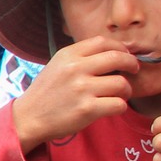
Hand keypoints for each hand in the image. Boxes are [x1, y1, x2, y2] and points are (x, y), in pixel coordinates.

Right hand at [9, 35, 137, 152]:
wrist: (27, 118)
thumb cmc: (46, 93)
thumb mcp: (56, 66)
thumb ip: (80, 58)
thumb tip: (113, 53)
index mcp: (68, 55)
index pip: (103, 42)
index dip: (120, 47)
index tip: (124, 55)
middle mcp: (75, 69)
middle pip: (118, 58)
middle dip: (131, 64)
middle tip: (133, 71)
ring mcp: (81, 89)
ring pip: (121, 83)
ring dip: (126, 90)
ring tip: (119, 94)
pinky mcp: (87, 109)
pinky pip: (119, 104)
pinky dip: (120, 106)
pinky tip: (112, 107)